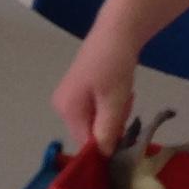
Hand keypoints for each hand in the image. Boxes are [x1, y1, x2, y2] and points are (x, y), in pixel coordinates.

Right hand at [50, 29, 137, 154]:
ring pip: (96, 122)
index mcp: (67, 109)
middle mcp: (62, 106)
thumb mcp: (114, 101)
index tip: (125, 131)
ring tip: (124, 96)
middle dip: (111, 126)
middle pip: (90, 133)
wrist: (116, 32)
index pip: (85, 143)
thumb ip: (107, 130)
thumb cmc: (114, 65)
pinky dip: (110, 106)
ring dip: (113, 116)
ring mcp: (70, 98)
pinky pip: (96, 111)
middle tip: (125, 107)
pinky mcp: (79, 91)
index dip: (106, 144)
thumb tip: (104, 156)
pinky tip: (119, 91)